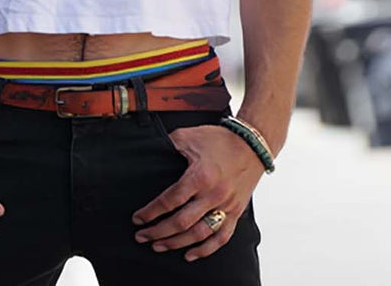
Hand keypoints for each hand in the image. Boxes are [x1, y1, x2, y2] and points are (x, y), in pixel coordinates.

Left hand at [131, 122, 264, 261]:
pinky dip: (205, 250)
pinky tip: (190, 254)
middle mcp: (213, 194)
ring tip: (159, 246)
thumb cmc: (221, 139)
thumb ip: (169, 144)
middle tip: (142, 236)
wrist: (252, 144)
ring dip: (177, 243)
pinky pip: (221, 237)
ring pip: (199, 234)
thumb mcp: (190, 135)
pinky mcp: (236, 212)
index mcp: (200, 176)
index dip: (151, 212)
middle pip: (181, 222)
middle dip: (158, 232)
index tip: (138, 219)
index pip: (170, 200)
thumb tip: (151, 151)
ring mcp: (226, 206)